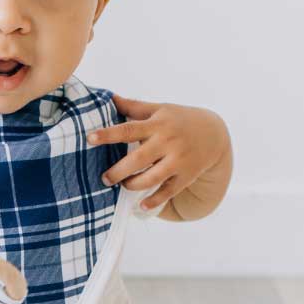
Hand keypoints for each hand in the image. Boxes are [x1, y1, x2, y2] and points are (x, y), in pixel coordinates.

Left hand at [87, 93, 232, 215]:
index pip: (128, 129)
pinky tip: (141, 205)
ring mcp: (178, 160)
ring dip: (133, 185)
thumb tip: (109, 98)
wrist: (214, 133)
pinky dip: (154, 200)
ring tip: (122, 186)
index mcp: (157, 124)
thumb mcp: (159, 109)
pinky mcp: (186, 176)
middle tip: (104, 178)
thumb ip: (134, 106)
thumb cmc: (179, 120)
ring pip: (152, 177)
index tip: (89, 138)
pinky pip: (168, 191)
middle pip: (138, 159)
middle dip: (118, 171)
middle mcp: (167, 142)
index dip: (108, 134)